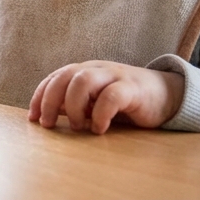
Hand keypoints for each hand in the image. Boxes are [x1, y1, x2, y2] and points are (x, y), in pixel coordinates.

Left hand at [28, 60, 183, 133]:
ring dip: (75, 106)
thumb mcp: (95, 101)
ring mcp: (115, 76)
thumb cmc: (125, 100)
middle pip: (65, 76)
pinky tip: (99, 129)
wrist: (165, 93)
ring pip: (84, 80)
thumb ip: (75, 104)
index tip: (33, 119)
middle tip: (49, 125)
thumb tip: (49, 114)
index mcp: (85, 71)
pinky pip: (112, 96)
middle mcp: (97, 70)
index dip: (39, 96)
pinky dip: (101, 114)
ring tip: (78, 127)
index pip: (55, 78)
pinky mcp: (133, 89)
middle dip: (51, 101)